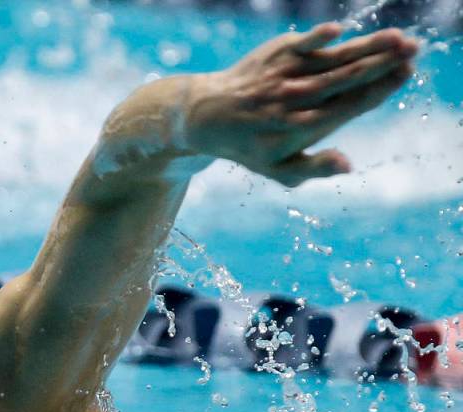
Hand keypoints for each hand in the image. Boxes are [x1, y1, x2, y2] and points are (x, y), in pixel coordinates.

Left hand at [184, 23, 418, 186]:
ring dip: (364, 47)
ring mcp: (282, 75)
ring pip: (329, 59)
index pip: (347, 106)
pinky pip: (297, 44)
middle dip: (380, 63)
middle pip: (343, 79)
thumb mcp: (279, 169)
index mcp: (299, 129)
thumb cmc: (251, 146)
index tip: (404, 75)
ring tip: (397, 38)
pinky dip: (314, 39)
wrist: (207, 117)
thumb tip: (348, 165)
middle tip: (413, 50)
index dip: (377, 90)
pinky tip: (337, 31)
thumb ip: (314, 168)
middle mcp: (291, 100)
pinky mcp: (273, 54)